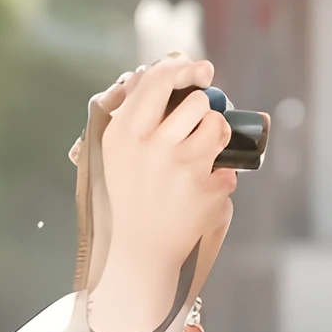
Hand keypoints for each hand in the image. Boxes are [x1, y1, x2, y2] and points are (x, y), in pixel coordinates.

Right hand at [81, 54, 235, 331]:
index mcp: (122, 135)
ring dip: (212, 138)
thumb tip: (155, 76)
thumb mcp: (105, 160)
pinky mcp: (211, 191)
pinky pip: (226, 171)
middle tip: (192, 127)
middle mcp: (154, 146)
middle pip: (196, 102)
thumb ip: (128, 119)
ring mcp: (185, 168)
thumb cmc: (115, 209)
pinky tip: (194, 199)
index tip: (199, 68)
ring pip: (217, 128)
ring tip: (196, 160)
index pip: (158, 81)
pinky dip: (216, 181)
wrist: (132, 263)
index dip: (183, 68)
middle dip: (200, 110)